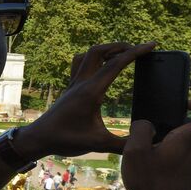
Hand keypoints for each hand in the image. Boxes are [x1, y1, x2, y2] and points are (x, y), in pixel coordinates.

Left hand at [16, 42, 155, 158]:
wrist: (38, 138)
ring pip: (87, 54)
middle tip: (139, 49)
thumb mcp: (98, 144)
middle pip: (99, 51)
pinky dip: (94, 58)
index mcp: (91, 92)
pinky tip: (102, 66)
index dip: (135, 52)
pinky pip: (80, 63)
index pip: (115, 64)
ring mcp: (73, 83)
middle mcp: (81, 83)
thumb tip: (147, 140)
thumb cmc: (65, 140)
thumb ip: (124, 143)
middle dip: (120, 45)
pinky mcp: (69, 88)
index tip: (151, 45)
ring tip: (122, 53)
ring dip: (106, 49)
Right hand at [121, 98, 190, 189]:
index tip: (187, 105)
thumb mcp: (134, 151)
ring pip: (189, 142)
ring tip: (149, 156)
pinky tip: (154, 169)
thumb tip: (147, 124)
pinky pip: (187, 156)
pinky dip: (172, 157)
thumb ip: (140, 129)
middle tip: (152, 137)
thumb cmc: (151, 183)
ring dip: (171, 143)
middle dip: (173, 127)